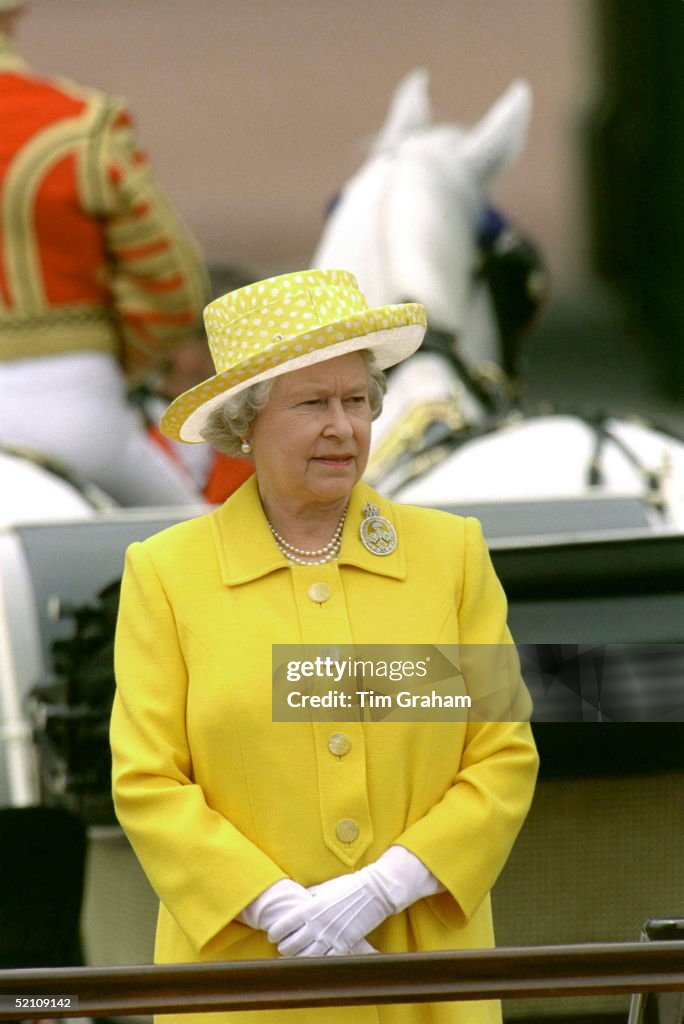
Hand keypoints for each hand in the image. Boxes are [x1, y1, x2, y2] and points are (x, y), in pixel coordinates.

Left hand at [236, 879, 376, 955]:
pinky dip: (318, 964)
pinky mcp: (345, 944)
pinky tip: (313, 964)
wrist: (373, 891)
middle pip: (293, 944)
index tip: (272, 935)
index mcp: (311, 907)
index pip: (286, 923)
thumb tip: (298, 901)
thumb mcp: (324, 887)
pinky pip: (327, 960)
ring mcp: (331, 936)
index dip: (276, 932)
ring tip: (294, 959)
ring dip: (297, 959)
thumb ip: (309, 896)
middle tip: (282, 949)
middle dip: (284, 949)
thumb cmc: (348, 886)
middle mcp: (318, 924)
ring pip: (307, 956)